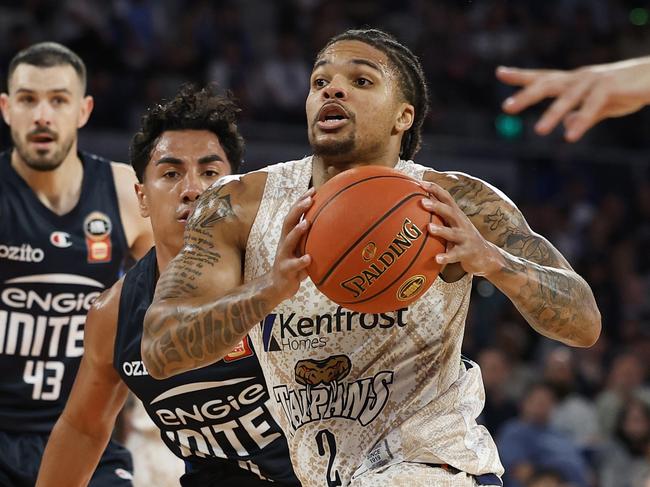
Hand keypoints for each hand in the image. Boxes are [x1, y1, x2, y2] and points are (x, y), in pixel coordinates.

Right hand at [270, 188, 313, 300]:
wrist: (278, 286)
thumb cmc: (295, 265)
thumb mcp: (303, 249)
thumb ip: (314, 239)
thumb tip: (338, 227)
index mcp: (289, 236)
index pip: (294, 214)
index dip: (301, 201)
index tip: (313, 190)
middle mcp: (284, 243)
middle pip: (288, 222)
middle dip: (297, 209)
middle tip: (309, 200)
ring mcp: (283, 256)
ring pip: (287, 241)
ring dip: (297, 232)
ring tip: (307, 223)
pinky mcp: (285, 270)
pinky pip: (293, 266)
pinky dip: (300, 261)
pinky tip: (308, 258)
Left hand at [420, 181, 501, 276]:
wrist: (487, 256)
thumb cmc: (462, 238)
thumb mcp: (452, 225)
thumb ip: (438, 217)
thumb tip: (414, 209)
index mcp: (456, 215)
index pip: (446, 198)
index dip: (434, 189)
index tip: (420, 183)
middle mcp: (462, 223)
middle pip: (450, 212)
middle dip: (437, 206)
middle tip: (422, 202)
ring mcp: (465, 238)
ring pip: (453, 233)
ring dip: (441, 230)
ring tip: (429, 228)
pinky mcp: (467, 253)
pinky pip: (455, 255)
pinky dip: (446, 257)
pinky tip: (437, 259)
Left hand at [496, 57, 649, 140]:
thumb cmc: (627, 90)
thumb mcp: (601, 107)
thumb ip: (583, 116)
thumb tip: (567, 126)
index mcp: (573, 81)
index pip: (543, 76)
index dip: (521, 75)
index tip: (499, 72)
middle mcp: (579, 78)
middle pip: (547, 83)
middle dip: (526, 94)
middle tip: (506, 107)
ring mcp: (594, 80)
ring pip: (568, 96)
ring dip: (553, 113)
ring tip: (538, 131)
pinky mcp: (610, 87)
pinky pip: (592, 105)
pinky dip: (581, 120)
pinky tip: (570, 136)